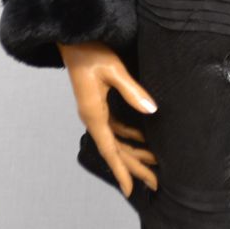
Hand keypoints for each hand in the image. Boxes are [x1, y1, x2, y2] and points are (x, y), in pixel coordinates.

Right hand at [57, 40, 158, 197]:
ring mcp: (96, 111)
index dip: (122, 170)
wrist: (73, 39)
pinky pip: (115, 127)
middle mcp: (93, 117)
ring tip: (155, 164)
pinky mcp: (99, 103)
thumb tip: (152, 110)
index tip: (132, 190)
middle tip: (156, 183)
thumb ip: (132, 91)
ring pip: (117, 140)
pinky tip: (142, 139)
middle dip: (135, 166)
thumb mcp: (114, 70)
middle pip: (116, 149)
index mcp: (93, 114)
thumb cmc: (91, 52)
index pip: (110, 149)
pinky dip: (129, 136)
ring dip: (134, 152)